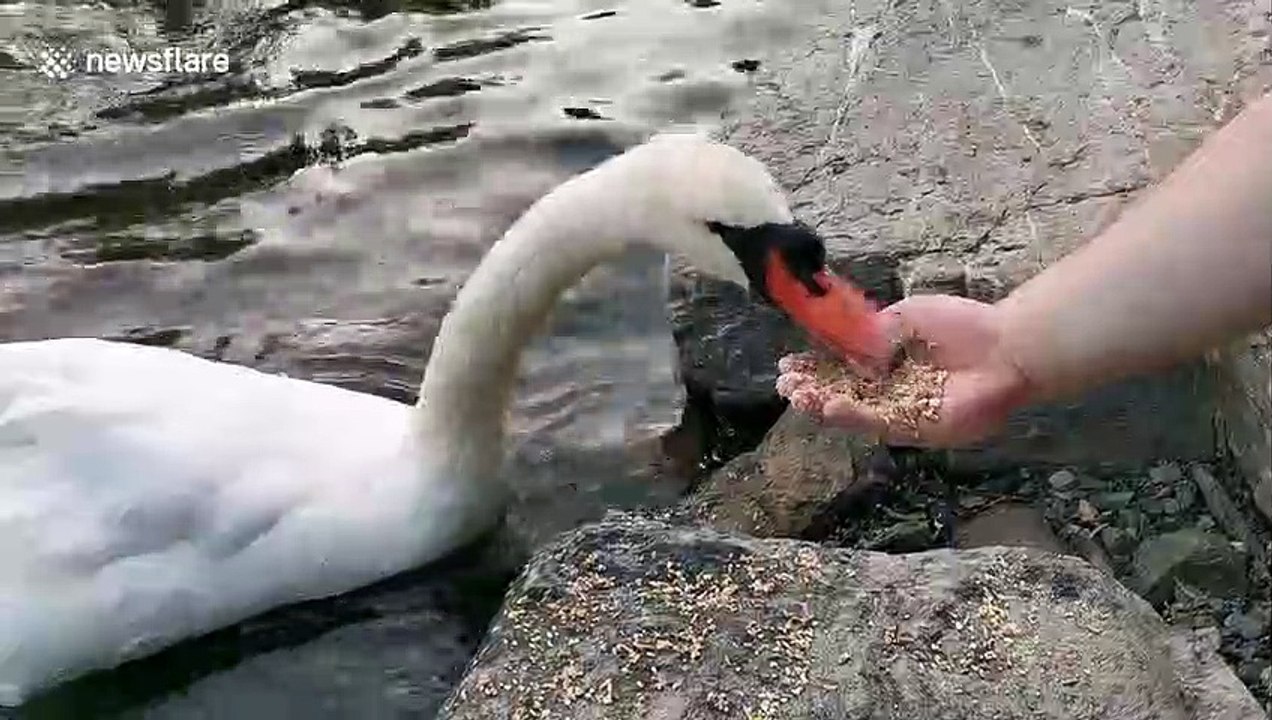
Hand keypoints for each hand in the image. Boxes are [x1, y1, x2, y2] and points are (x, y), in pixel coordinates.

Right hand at [778, 294, 1034, 446]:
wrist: (1004, 348)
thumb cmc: (960, 325)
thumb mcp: (904, 318)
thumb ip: (872, 333)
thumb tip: (844, 350)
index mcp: (886, 360)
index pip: (841, 367)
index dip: (815, 366)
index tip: (788, 362)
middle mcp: (890, 389)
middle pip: (842, 393)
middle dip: (811, 389)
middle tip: (785, 384)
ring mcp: (902, 411)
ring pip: (855, 413)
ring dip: (823, 405)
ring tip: (797, 397)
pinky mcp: (918, 429)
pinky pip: (879, 425)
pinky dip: (854, 418)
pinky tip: (831, 407)